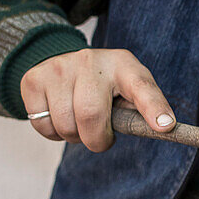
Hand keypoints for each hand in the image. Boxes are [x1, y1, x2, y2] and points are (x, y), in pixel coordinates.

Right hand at [20, 48, 175, 151]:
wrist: (61, 59)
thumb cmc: (104, 85)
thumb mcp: (128, 89)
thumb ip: (143, 109)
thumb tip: (162, 127)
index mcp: (124, 66)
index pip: (142, 88)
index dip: (154, 108)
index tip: (165, 127)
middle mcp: (91, 60)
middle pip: (91, 116)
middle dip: (97, 140)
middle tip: (100, 137)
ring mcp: (59, 67)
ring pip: (65, 125)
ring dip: (74, 137)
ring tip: (78, 122)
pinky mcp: (33, 79)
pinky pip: (43, 125)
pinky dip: (53, 133)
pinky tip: (59, 115)